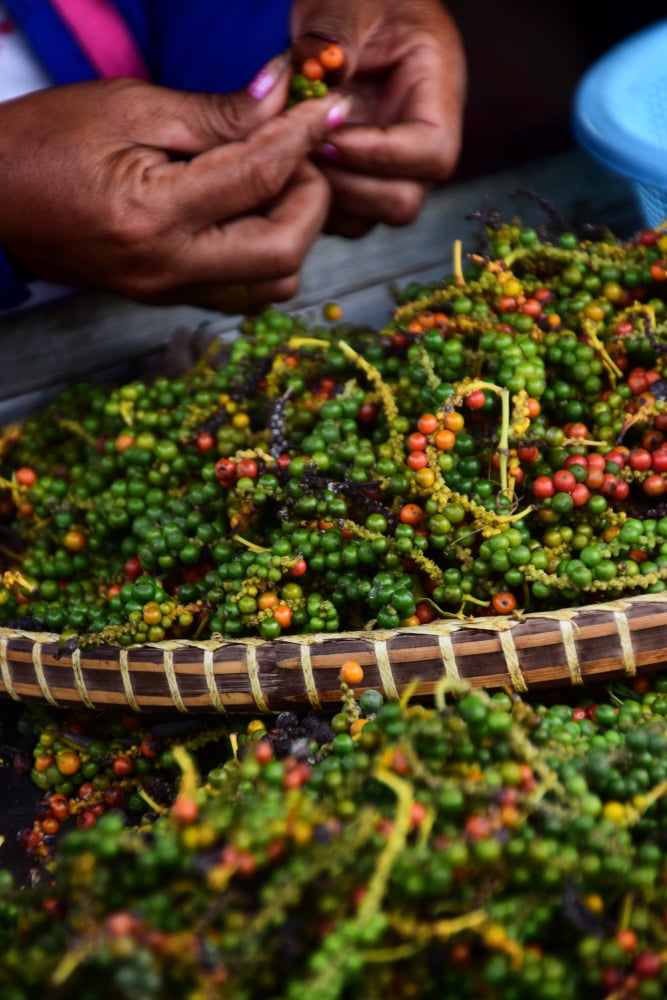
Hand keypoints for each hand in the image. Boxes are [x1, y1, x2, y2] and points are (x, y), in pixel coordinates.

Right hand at [0, 59, 349, 311]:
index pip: (259, 179)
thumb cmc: (41, 143)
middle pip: (285, 254)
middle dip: (311, 199)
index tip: (323, 107)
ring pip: (272, 286)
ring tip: (272, 183)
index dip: (301, 137)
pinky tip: (248, 211)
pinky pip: (241, 291)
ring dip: (292, 232)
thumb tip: (282, 99)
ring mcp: (168, 293)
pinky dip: (264, 253)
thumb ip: (214, 113)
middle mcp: (168, 268)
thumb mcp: (126, 107)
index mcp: (153, 215)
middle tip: (297, 154)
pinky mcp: (166, 298)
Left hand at [290, 0, 465, 236]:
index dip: (381, 157)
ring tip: (290, 158)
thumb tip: (322, 76)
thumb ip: (336, 35)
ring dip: (326, 200)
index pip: (433, 153)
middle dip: (347, 186)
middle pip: (404, 200)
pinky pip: (343, 218)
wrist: (349, 9)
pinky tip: (287, 169)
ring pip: (370, 217)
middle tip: (302, 152)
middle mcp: (419, 141)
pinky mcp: (361, 182)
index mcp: (437, 93)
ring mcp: (391, 168)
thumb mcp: (346, 0)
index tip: (328, 136)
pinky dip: (313, 206)